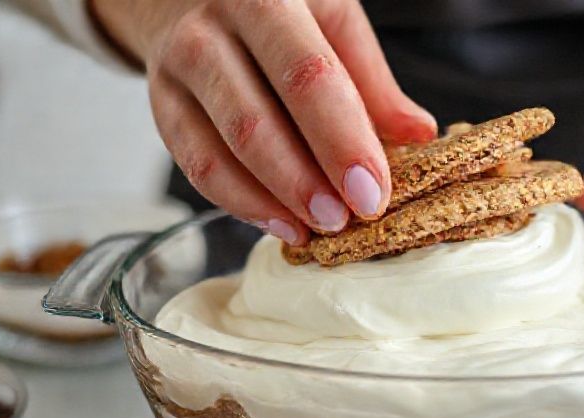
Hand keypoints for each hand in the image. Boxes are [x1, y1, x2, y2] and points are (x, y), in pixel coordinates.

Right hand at [90, 0, 436, 244]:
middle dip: (304, 182)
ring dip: (273, 201)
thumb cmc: (278, 11)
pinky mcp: (162, 106)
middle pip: (256, 120)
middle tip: (344, 220)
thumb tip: (420, 133)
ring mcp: (179, 70)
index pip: (308, 76)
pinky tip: (281, 224)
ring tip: (316, 230)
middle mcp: (212, 30)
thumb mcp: (331, 21)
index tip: (372, 193)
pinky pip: (197, 167)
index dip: (342, 141)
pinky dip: (242, 205)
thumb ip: (372, 80)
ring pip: (220, 151)